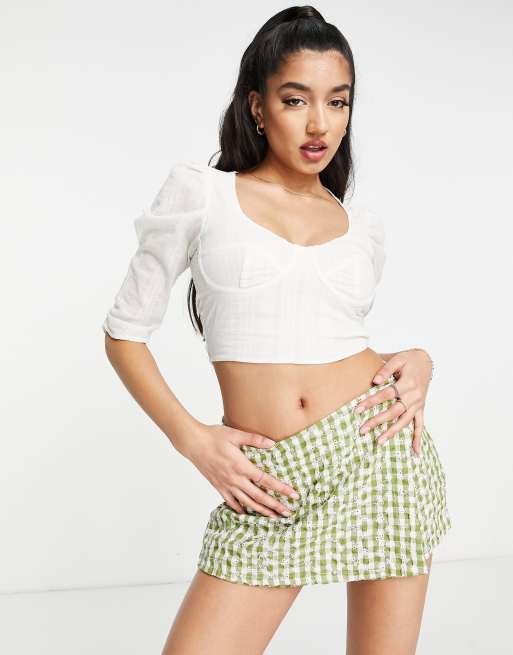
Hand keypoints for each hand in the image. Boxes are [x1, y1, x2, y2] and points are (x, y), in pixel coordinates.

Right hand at [186, 423, 300, 517]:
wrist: (193, 443)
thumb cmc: (214, 436)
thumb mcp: (235, 434)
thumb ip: (255, 439)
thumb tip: (272, 443)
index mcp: (241, 466)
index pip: (266, 481)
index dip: (281, 489)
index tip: (293, 495)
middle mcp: (235, 479)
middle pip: (259, 497)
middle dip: (275, 506)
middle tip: (288, 513)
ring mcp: (226, 484)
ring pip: (246, 502)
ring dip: (261, 511)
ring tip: (273, 517)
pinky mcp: (218, 486)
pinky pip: (231, 502)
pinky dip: (240, 509)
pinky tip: (247, 514)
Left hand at [354, 349, 432, 454]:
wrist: (426, 361)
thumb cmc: (409, 360)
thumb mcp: (398, 359)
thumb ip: (386, 369)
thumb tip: (374, 381)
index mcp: (408, 383)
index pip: (386, 395)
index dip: (371, 402)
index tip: (357, 409)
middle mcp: (414, 396)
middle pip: (394, 412)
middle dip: (377, 421)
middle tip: (362, 430)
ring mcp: (418, 404)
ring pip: (405, 421)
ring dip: (392, 432)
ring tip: (379, 441)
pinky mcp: (421, 408)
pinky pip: (420, 425)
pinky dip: (418, 439)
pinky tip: (415, 453)